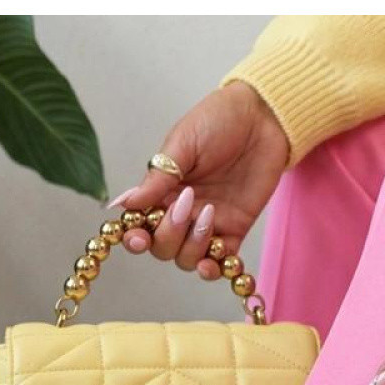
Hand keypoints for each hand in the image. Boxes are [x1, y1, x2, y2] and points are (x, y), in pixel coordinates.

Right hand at [109, 82, 288, 276]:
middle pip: (162, 246)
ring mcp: (207, 223)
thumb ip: (157, 179)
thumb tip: (123, 204)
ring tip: (208, 213)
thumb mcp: (182, 145)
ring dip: (192, 246)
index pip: (140, 224)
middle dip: (168, 235)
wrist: (262, 117)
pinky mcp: (235, 228)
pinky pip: (220, 261)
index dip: (134, 237)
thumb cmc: (217, 121)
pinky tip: (212, 263)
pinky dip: (214, 268)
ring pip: (188, 257)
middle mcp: (181, 211)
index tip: (138, 237)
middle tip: (185, 205)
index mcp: (162, 190)